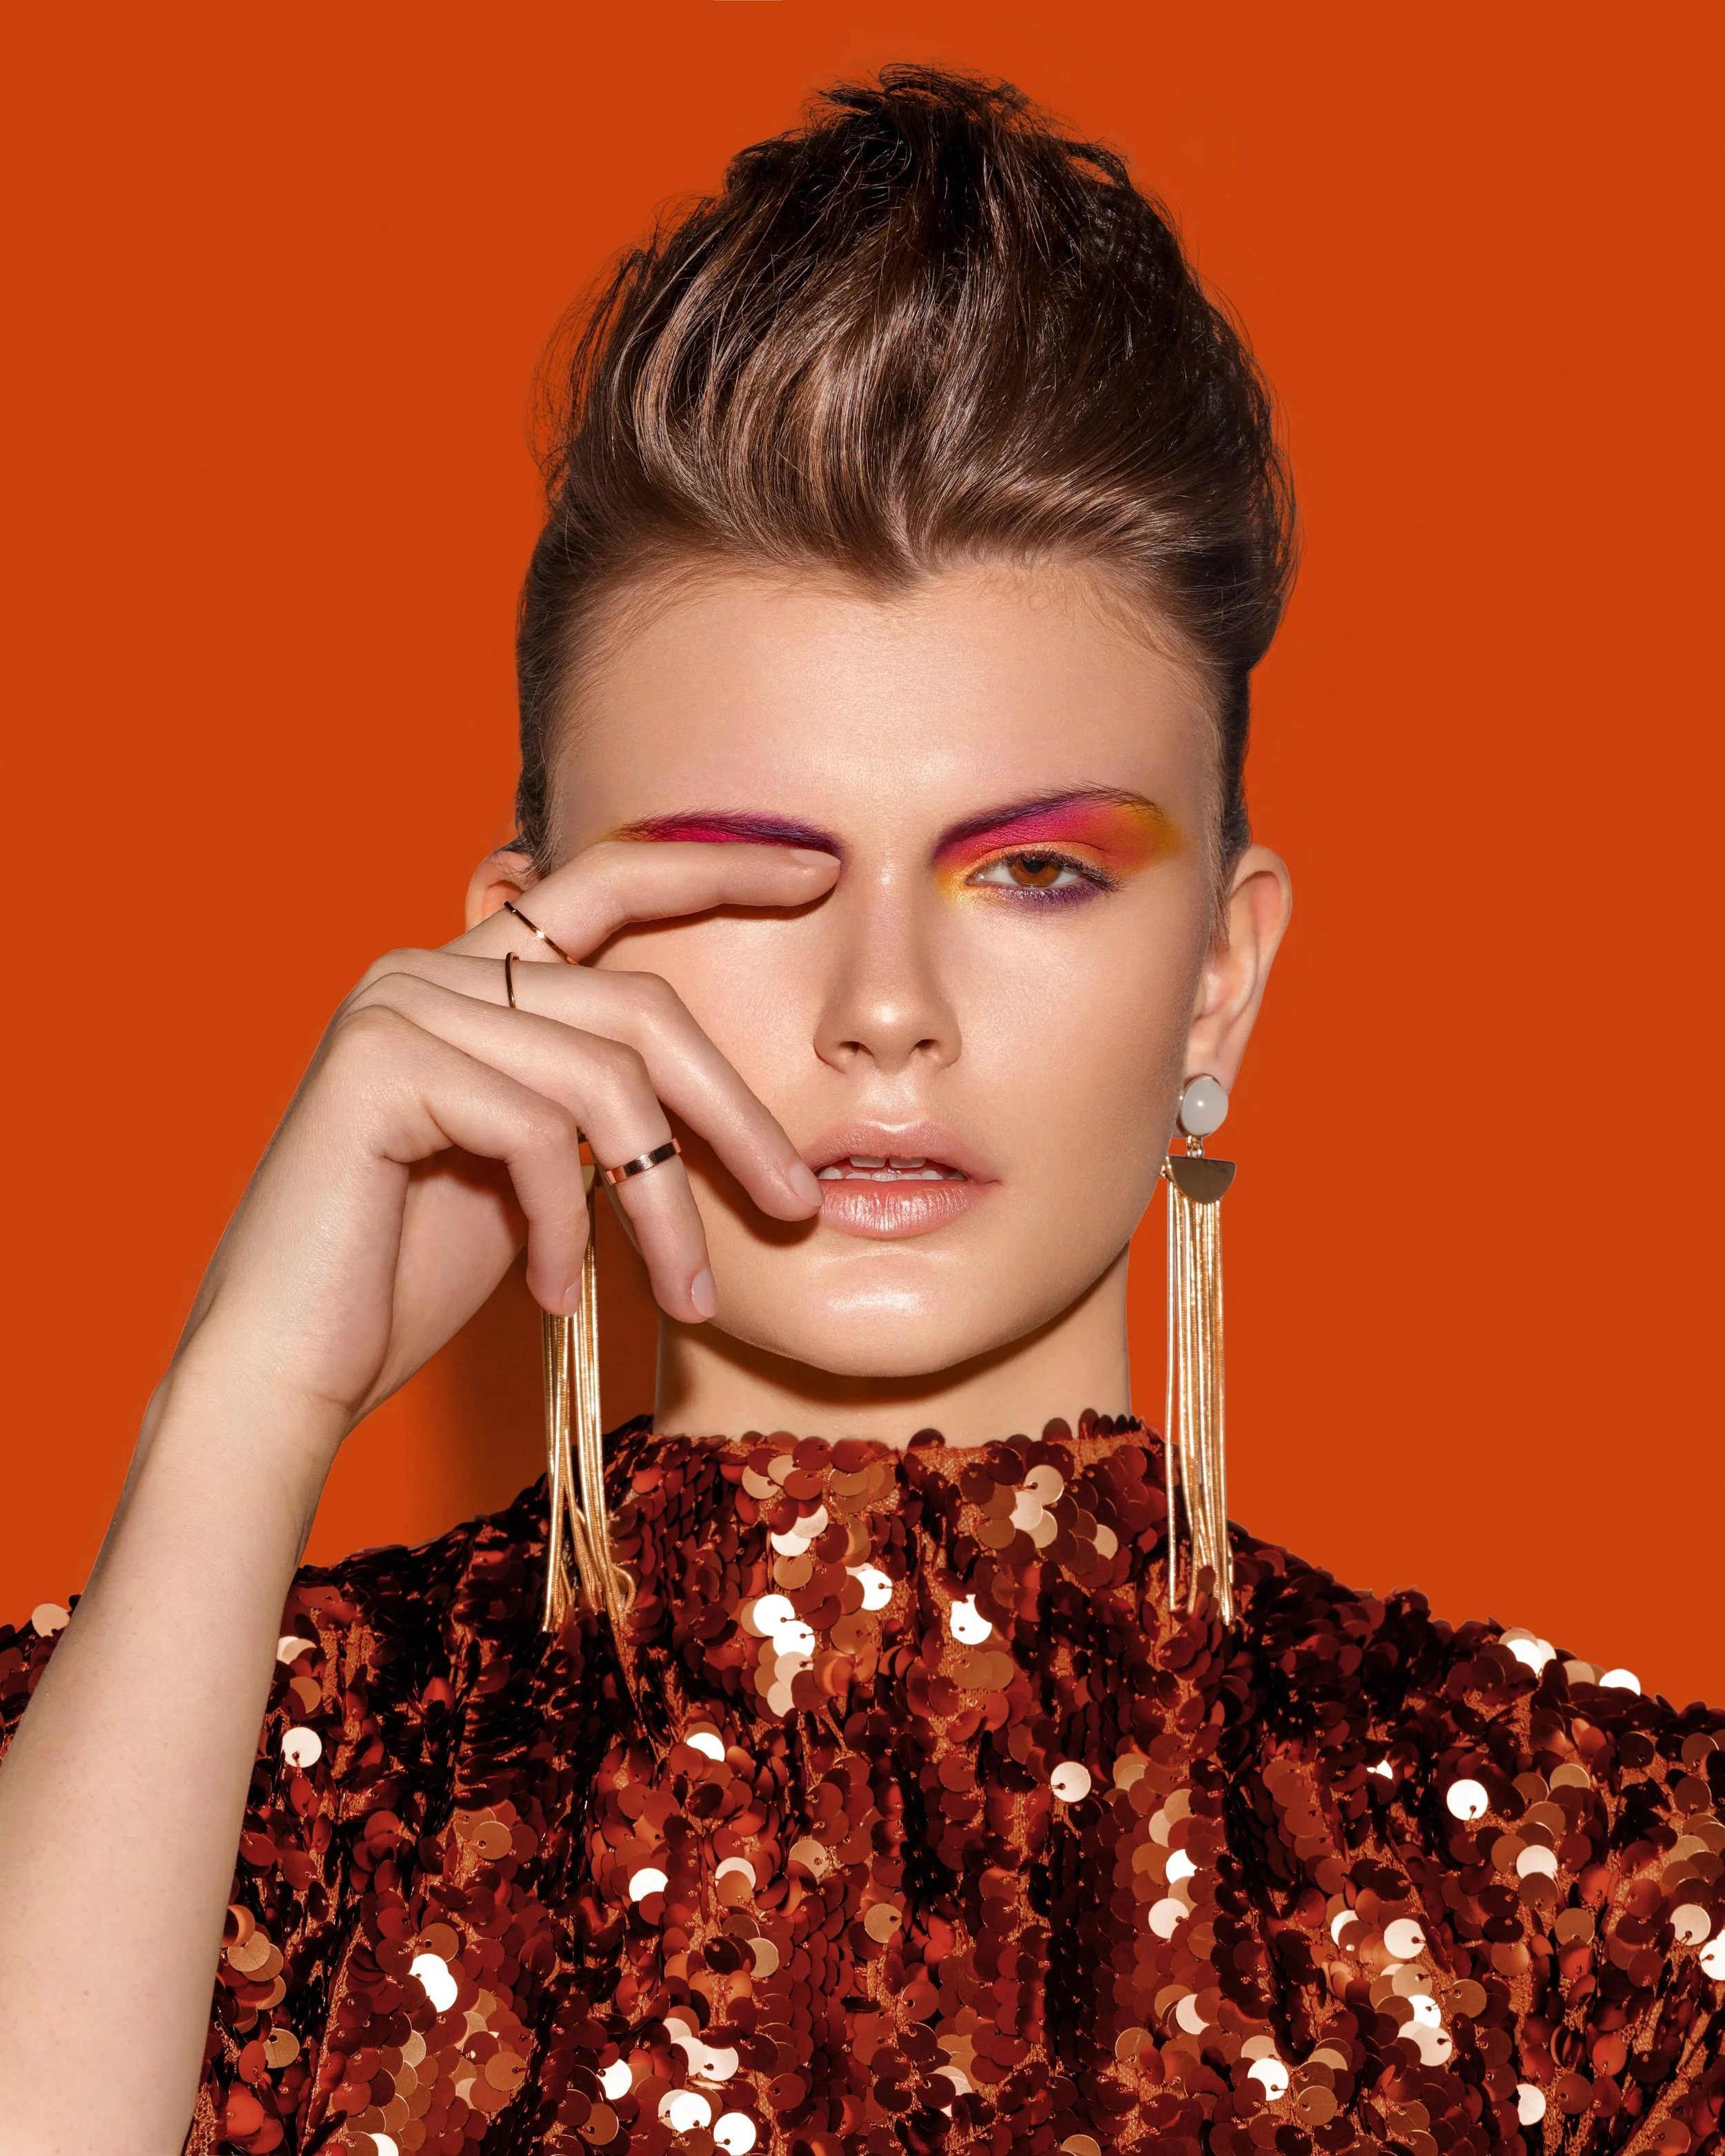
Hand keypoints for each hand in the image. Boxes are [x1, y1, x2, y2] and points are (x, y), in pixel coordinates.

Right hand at [173, 841, 837, 1444]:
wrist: (290, 1366)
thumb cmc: (412, 1280)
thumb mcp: (540, 1170)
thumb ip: (600, 1103)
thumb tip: (732, 1102)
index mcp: (468, 975)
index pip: (608, 882)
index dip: (716, 865)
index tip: (820, 870)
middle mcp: (428, 966)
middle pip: (639, 1003)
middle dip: (734, 1113)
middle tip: (796, 1205)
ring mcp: (398, 1003)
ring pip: (606, 1081)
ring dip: (666, 1205)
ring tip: (688, 1297)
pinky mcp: (378, 1060)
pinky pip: (538, 1128)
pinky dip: (568, 1224)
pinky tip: (553, 1293)